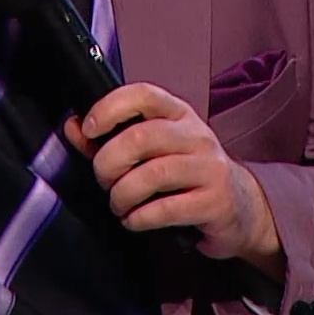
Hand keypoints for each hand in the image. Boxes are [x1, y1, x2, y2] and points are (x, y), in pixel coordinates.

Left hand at [63, 82, 284, 273]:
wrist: (240, 208)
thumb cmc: (187, 177)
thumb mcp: (153, 151)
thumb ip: (110, 139)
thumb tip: (73, 127)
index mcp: (178, 114)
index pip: (143, 95)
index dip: (110, 108)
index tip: (89, 129)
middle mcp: (197, 135)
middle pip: (141, 137)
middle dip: (109, 163)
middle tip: (104, 181)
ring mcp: (210, 168)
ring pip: (152, 174)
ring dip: (122, 195)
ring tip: (119, 205)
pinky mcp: (215, 201)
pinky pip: (166, 209)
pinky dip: (139, 218)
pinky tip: (135, 220)